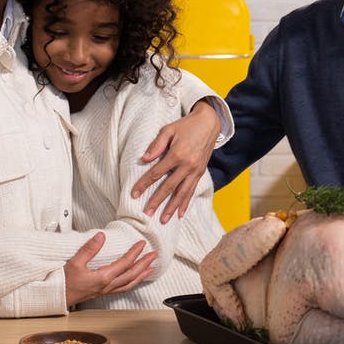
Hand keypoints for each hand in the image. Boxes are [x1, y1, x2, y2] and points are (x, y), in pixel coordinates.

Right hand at [64, 233, 157, 306]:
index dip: (135, 253)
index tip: (142, 244)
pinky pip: (123, 288)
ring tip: (151, 268)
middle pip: (132, 274)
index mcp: (103, 277)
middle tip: (154, 255)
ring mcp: (106, 290)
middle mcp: (107, 285)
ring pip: (129, 283)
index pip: (124, 263)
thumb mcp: (75, 262)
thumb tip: (101, 236)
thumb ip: (89, 248)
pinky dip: (132, 283)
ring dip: (141, 275)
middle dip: (144, 264)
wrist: (58, 296)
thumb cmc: (65, 281)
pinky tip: (134, 279)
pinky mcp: (103, 292)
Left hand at [132, 100, 219, 222]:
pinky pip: (192, 191)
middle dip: (157, 201)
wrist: (209, 123)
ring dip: (172, 208)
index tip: (134, 194)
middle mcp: (187, 165)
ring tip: (163, 220)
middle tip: (146, 214)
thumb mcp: (169, 130)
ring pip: (182, 193)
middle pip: (169, 187)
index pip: (156, 173)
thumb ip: (156, 145)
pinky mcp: (200, 173)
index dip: (144, 184)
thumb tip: (144, 159)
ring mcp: (195, 171)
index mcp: (177, 154)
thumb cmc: (186, 125)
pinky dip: (186, 203)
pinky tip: (180, 214)